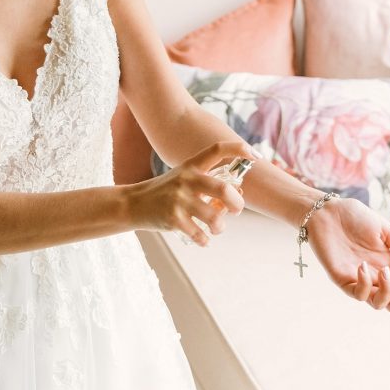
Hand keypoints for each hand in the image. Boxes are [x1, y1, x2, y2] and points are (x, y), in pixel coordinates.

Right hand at [133, 141, 251, 245]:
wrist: (134, 204)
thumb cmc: (166, 192)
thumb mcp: (184, 178)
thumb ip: (208, 183)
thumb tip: (238, 192)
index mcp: (191, 166)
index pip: (217, 149)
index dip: (238, 149)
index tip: (255, 154)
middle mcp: (186, 179)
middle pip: (224, 189)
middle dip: (237, 204)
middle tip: (235, 210)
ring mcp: (179, 199)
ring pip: (215, 218)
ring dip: (220, 227)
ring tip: (215, 228)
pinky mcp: (173, 218)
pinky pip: (200, 235)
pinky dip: (205, 240)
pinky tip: (202, 238)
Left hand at [302, 195, 389, 310]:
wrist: (327, 210)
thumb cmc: (354, 217)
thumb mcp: (384, 230)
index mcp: (387, 265)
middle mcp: (375, 276)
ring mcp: (359, 279)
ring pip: (379, 304)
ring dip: (388, 293)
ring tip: (385, 270)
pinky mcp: (342, 279)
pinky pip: (357, 294)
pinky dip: (365, 285)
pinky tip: (363, 266)